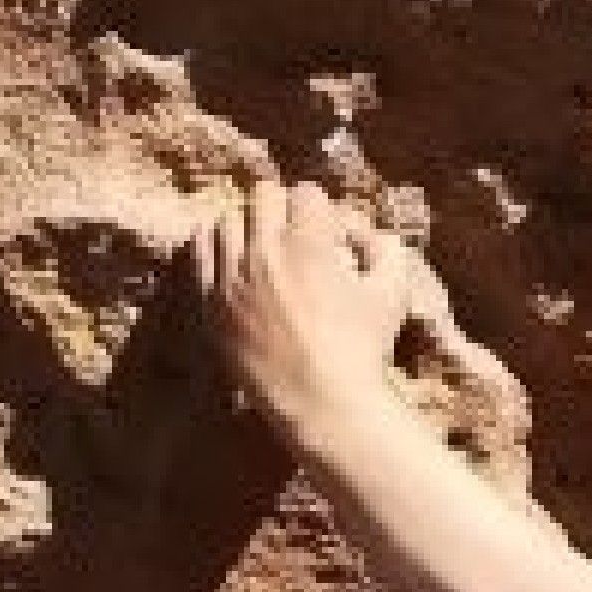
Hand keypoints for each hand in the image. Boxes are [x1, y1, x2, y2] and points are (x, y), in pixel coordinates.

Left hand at [192, 181, 424, 445]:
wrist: (322, 398)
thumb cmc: (363, 347)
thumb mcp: (393, 294)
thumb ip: (386, 251)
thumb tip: (370, 234)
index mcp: (308, 244)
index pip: (305, 192)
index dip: (323, 208)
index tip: (330, 230)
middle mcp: (263, 251)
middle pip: (262, 195)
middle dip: (284, 208)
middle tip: (298, 234)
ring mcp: (230, 275)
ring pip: (227, 219)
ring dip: (249, 225)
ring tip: (265, 247)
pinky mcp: (210, 299)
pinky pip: (198, 250)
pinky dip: (215, 244)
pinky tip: (234, 257)